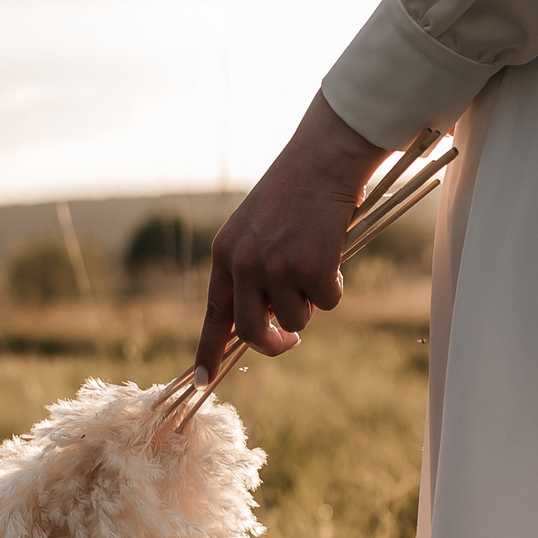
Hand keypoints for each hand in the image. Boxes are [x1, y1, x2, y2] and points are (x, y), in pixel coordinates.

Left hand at [196, 92, 391, 380]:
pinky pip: (327, 303)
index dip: (208, 350)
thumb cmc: (295, 191)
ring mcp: (276, 268)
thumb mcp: (256, 229)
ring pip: (296, 320)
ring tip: (316, 264)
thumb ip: (252, 272)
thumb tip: (265, 321)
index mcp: (224, 254)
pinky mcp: (310, 269)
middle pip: (253, 333)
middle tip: (291, 339)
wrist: (323, 158)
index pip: (213, 314)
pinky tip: (333, 252)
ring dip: (311, 303)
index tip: (201, 380)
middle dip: (275, 344)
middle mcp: (244, 265)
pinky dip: (335, 285)